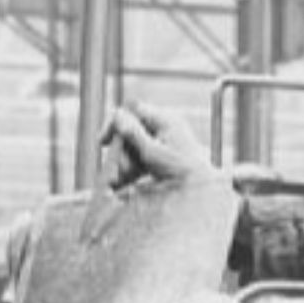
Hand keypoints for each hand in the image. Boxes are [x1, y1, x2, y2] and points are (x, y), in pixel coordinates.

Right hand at [103, 101, 219, 188]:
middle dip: (120, 153)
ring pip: (132, 148)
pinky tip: (121, 183)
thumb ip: (134, 134)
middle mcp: (163, 128)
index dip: (115, 124)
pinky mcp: (159, 158)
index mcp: (165, 120)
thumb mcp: (154, 153)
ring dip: (122, 165)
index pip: (133, 111)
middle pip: (130, 132)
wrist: (200, 191)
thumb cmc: (182, 170)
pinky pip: (138, 160)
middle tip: (116, 171)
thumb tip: (118, 116)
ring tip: (118, 182)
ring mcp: (161, 143)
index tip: (102, 141)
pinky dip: (129, 171)